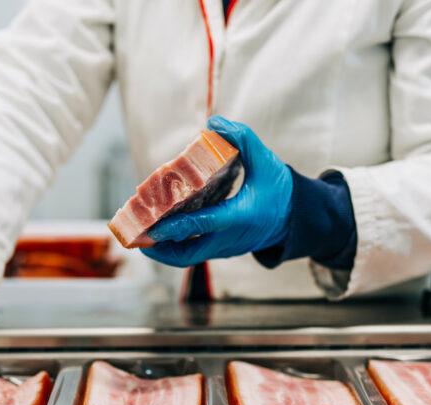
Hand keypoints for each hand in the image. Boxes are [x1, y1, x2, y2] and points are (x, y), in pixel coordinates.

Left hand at [141, 116, 292, 267]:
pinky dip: (173, 245)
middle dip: (160, 249)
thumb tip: (213, 122)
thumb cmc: (279, 189)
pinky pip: (193, 252)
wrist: (295, 219)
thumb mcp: (266, 160)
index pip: (206, 223)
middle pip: (189, 253)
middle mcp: (229, 238)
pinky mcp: (221, 250)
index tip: (154, 226)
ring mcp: (224, 248)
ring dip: (162, 250)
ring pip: (188, 257)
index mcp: (241, 216)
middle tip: (135, 236)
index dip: (179, 226)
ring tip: (137, 235)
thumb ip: (243, 138)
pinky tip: (155, 231)